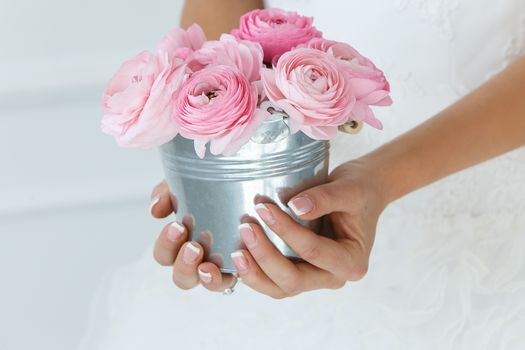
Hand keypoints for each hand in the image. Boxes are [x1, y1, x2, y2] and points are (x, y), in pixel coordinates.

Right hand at [150, 181, 236, 291]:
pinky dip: (233, 274)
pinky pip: (235, 279)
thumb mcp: (185, 183)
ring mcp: (221, 266)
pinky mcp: (243, 267)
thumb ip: (167, 193)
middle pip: (181, 278)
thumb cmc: (213, 187)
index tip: (178, 227)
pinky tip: (237, 260)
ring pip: (208, 284)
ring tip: (209, 265)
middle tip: (193, 247)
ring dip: (206, 277)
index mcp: (180, 243)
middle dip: (184, 264)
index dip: (167, 246)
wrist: (246, 180)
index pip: (164, 255)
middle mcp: (198, 260)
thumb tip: (155, 209)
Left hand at [232, 159, 387, 297]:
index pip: (313, 252)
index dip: (286, 231)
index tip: (264, 208)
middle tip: (246, 228)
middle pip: (293, 280)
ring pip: (280, 288)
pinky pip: (274, 280)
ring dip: (256, 272)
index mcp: (351, 262)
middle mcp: (333, 276)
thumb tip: (296, 207)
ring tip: (236, 250)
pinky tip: (238, 255)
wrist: (361, 192)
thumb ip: (325, 198)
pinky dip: (256, 271)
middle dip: (265, 257)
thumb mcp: (349, 190)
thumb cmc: (358, 191)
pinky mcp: (300, 271)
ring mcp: (316, 277)